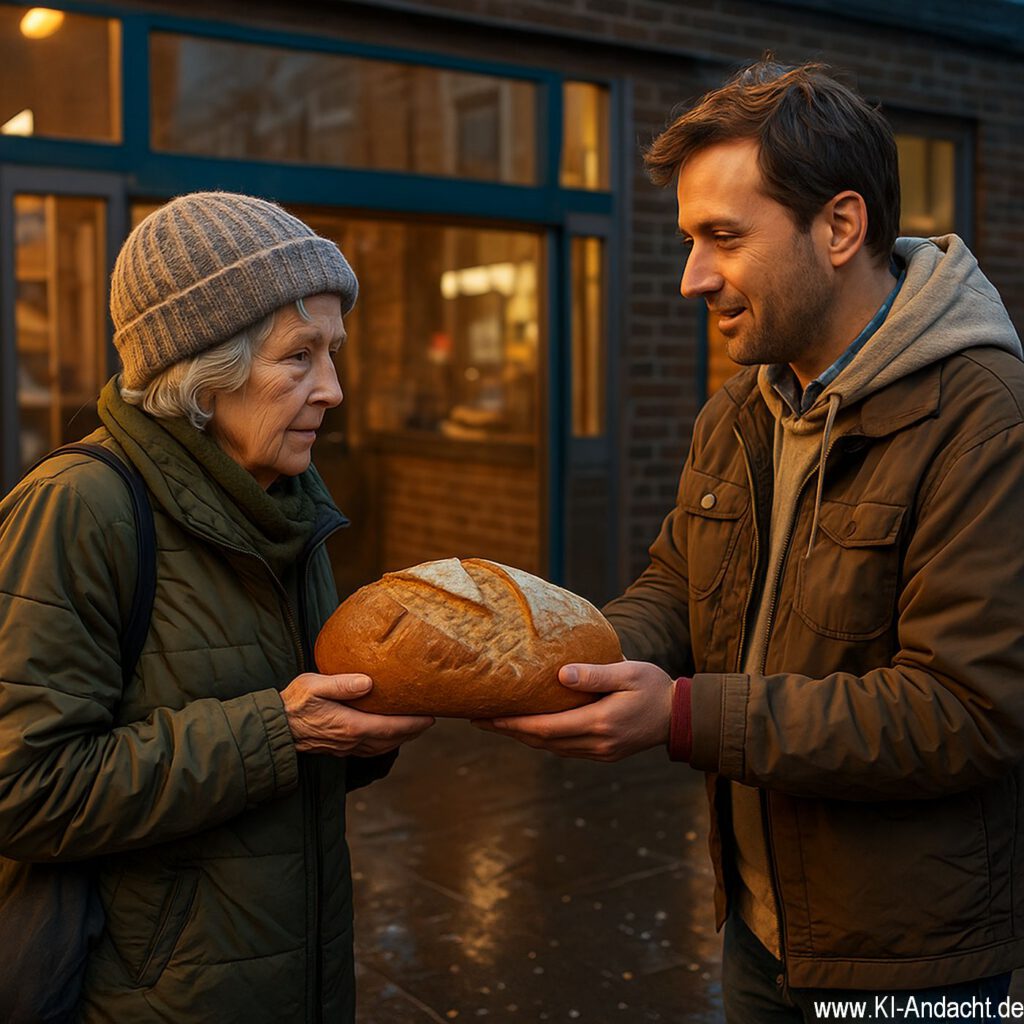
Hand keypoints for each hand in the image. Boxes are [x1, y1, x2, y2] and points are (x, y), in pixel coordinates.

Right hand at [281, 673, 433, 756]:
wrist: (274, 728)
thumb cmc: (293, 702)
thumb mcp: (314, 685)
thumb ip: (341, 684)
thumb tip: (368, 682)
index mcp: (351, 726)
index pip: (391, 727)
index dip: (413, 723)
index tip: (431, 717)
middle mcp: (352, 741)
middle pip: (391, 740)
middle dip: (413, 731)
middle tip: (430, 720)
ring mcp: (345, 747)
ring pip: (382, 747)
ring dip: (400, 739)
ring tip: (414, 728)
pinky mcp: (338, 748)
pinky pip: (370, 749)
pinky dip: (385, 743)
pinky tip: (387, 736)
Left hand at [473, 661, 673, 761]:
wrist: (682, 717)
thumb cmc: (655, 687)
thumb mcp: (628, 673)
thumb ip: (595, 674)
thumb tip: (560, 675)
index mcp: (600, 722)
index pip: (547, 727)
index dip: (514, 724)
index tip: (488, 717)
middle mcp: (596, 743)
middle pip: (542, 741)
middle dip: (508, 731)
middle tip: (477, 719)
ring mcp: (600, 752)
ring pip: (551, 748)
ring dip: (522, 736)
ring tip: (495, 723)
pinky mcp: (603, 753)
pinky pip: (564, 749)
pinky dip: (542, 740)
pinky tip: (528, 729)